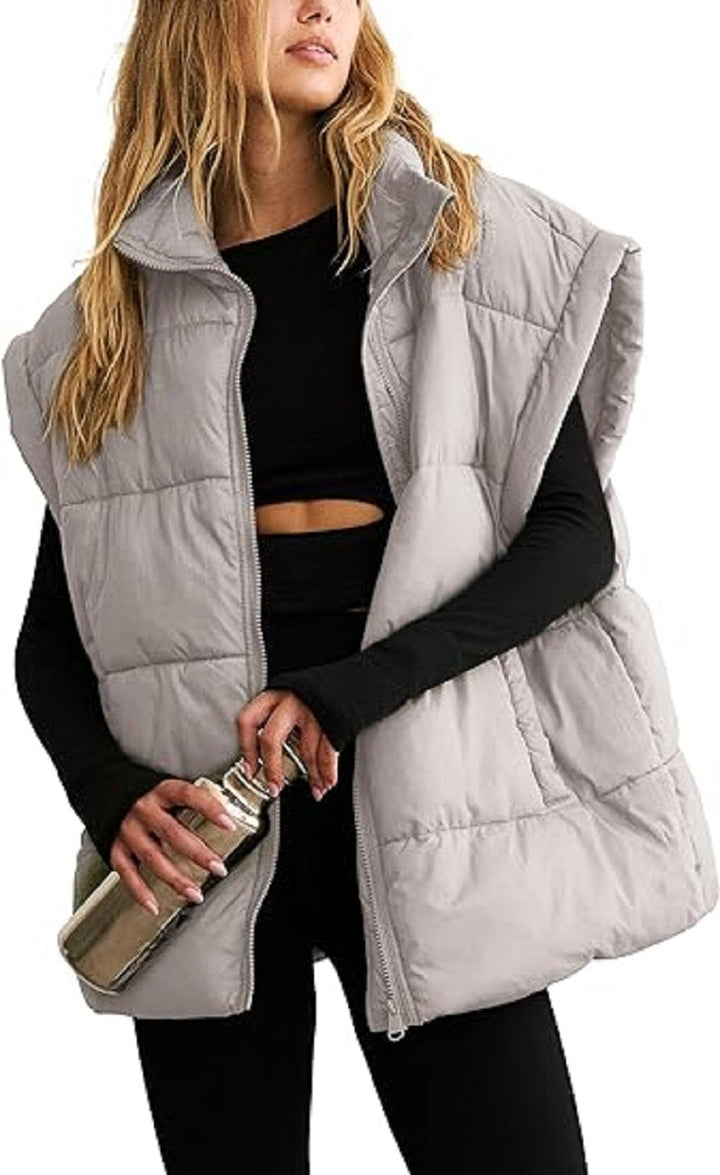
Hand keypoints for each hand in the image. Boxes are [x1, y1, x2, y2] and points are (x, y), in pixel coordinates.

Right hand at [109, 777, 235, 914]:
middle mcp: (143, 809)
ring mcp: (128, 830)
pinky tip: (154, 905)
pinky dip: (140, 892)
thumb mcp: (168, 790)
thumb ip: (191, 804)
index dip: (210, 808)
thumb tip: (226, 820)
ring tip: (195, 894)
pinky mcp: (114, 847)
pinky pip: (127, 873)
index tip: (230, 824)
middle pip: (173, 833)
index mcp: (161, 791)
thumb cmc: (146, 795)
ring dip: (176, 879)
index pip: (188, 795)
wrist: (103, 789)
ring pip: (153, 857)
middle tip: (219, 868)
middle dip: (198, 853)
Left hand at [237, 688, 338, 801]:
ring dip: (311, 775)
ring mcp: (312, 708)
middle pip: (271, 738)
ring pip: (305, 749)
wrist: (353, 679)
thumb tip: (267, 756)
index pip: (248, 721)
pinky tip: (327, 781)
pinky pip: (328, 750)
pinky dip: (328, 771)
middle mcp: (290, 700)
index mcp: (275, 695)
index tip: (250, 771)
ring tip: (315, 788)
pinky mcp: (334, 718)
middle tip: (274, 787)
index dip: (246, 749)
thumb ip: (278, 720)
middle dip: (272, 768)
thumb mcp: (292, 697)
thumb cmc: (320, 692)